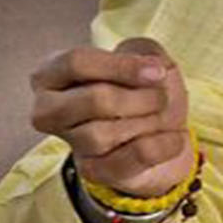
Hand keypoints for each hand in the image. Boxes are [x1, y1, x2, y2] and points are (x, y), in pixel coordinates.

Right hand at [30, 37, 192, 197]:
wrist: (159, 132)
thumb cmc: (140, 87)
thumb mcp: (143, 55)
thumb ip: (144, 51)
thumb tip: (151, 69)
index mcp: (51, 74)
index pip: (76, 63)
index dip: (122, 66)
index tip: (157, 71)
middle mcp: (48, 110)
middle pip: (94, 100)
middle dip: (139, 97)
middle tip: (160, 97)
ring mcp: (69, 144)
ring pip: (104, 135)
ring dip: (148, 121)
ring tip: (160, 115)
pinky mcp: (93, 171)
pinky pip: (130, 158)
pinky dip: (163, 144)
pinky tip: (174, 136)